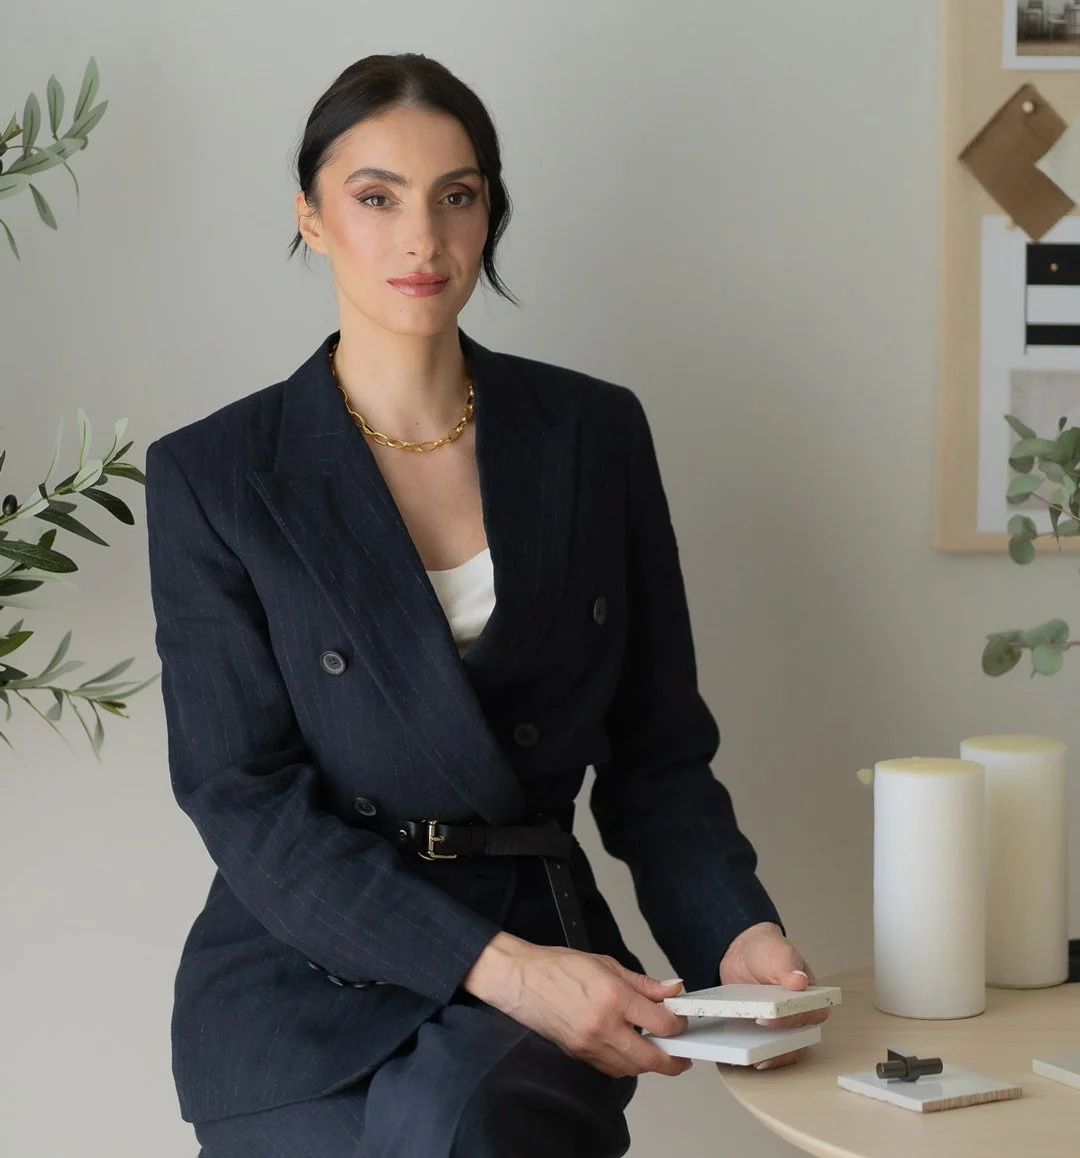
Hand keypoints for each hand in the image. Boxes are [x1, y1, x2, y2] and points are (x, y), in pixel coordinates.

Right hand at [463, 932, 691, 1078]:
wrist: (523, 980)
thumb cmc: (559, 967)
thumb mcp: (607, 964)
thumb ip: (643, 983)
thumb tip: (671, 990)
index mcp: (613, 998)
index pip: (660, 1022)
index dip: (678, 1024)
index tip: (681, 1020)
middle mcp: (603, 1027)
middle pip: (650, 1058)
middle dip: (673, 1061)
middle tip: (683, 1055)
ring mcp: (590, 1046)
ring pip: (632, 1070)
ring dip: (650, 1065)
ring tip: (659, 1053)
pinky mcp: (579, 1056)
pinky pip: (612, 1069)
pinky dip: (627, 1066)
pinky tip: (631, 1052)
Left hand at [717, 922, 828, 1070]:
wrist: (744, 951)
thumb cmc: (769, 951)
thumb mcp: (778, 952)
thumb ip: (788, 966)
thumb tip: (800, 981)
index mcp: (812, 998)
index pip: (809, 1017)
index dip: (791, 1022)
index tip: (769, 1021)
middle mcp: (800, 1017)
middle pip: (796, 1042)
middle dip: (778, 1049)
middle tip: (757, 1053)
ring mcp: (781, 1029)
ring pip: (779, 1051)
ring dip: (763, 1056)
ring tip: (742, 1057)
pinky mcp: (762, 1034)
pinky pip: (760, 1048)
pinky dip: (748, 1052)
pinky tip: (733, 1053)